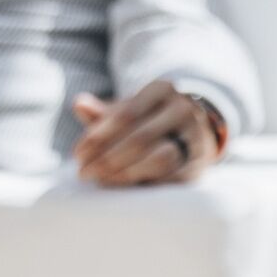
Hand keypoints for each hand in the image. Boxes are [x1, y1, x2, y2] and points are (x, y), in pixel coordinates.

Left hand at [71, 78, 226, 186]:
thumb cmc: (149, 119)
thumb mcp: (128, 110)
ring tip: (101, 180)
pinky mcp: (197, 164)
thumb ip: (103, 112)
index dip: (99, 137)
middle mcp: (183, 110)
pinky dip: (143, 184)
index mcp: (162, 89)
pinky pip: (170, 178)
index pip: (127, 114)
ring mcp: (195, 137)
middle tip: (84, 173)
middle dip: (107, 159)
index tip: (78, 154)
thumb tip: (79, 105)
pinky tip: (122, 186)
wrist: (192, 131)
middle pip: (140, 138)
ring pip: (159, 158)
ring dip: (125, 173)